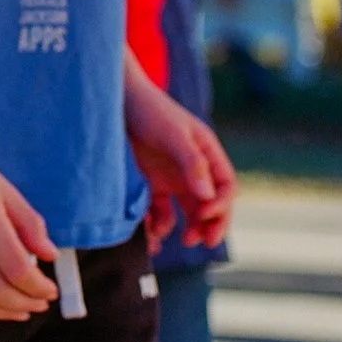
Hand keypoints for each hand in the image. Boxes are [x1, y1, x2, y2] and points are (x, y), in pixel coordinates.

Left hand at [127, 67, 234, 252]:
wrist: (115, 100)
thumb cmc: (149, 110)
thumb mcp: (173, 134)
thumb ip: (192, 163)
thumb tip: (208, 198)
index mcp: (208, 154)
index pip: (225, 187)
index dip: (221, 205)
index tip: (205, 215)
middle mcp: (194, 169)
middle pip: (211, 205)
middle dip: (210, 225)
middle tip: (201, 241)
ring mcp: (172, 177)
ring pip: (189, 212)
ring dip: (189, 228)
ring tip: (182, 239)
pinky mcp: (151, 184)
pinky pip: (162, 211)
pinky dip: (161, 224)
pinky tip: (154, 231)